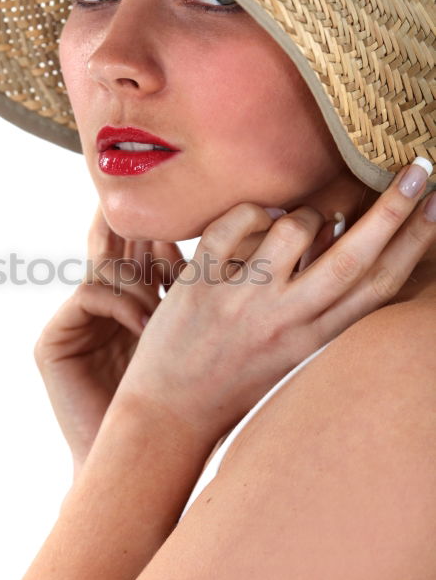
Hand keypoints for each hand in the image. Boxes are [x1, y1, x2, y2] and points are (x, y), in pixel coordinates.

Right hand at [33, 205, 184, 475]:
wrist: (141, 460)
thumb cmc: (178, 409)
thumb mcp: (192, 341)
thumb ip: (198, 297)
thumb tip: (239, 246)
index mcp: (129, 310)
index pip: (140, 260)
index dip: (161, 237)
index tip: (189, 217)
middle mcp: (99, 313)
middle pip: (114, 254)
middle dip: (136, 229)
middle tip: (157, 205)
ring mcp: (73, 326)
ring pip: (104, 269)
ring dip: (138, 274)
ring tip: (164, 282)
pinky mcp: (51, 342)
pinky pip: (89, 294)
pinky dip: (121, 303)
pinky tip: (146, 322)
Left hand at [112, 166, 435, 445]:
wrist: (169, 412)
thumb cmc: (234, 380)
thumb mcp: (292, 353)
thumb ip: (323, 310)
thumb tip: (348, 244)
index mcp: (315, 341)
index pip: (379, 286)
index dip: (416, 243)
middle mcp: (285, 321)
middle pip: (352, 257)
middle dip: (394, 210)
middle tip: (421, 167)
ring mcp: (242, 301)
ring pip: (294, 228)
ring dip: (300, 214)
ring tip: (289, 228)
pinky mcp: (201, 284)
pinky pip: (236, 222)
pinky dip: (249, 211)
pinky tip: (250, 222)